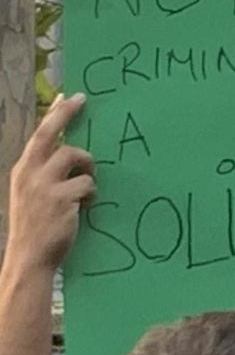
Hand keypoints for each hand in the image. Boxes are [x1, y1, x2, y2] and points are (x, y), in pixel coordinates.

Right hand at [6, 96, 94, 276]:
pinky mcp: (61, 197)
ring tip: (85, 188)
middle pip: (50, 133)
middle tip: (81, 99)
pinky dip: (91, 193)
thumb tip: (69, 154)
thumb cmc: (36, 227)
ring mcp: (43, 184)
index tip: (67, 96)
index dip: (54, 115)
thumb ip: (45, 174)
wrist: (30, 258)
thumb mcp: (32, 195)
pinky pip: (88, 183)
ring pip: (75, 155)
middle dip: (65, 113)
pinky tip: (84, 206)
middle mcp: (29, 172)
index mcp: (22, 170)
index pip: (38, 135)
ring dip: (88, 167)